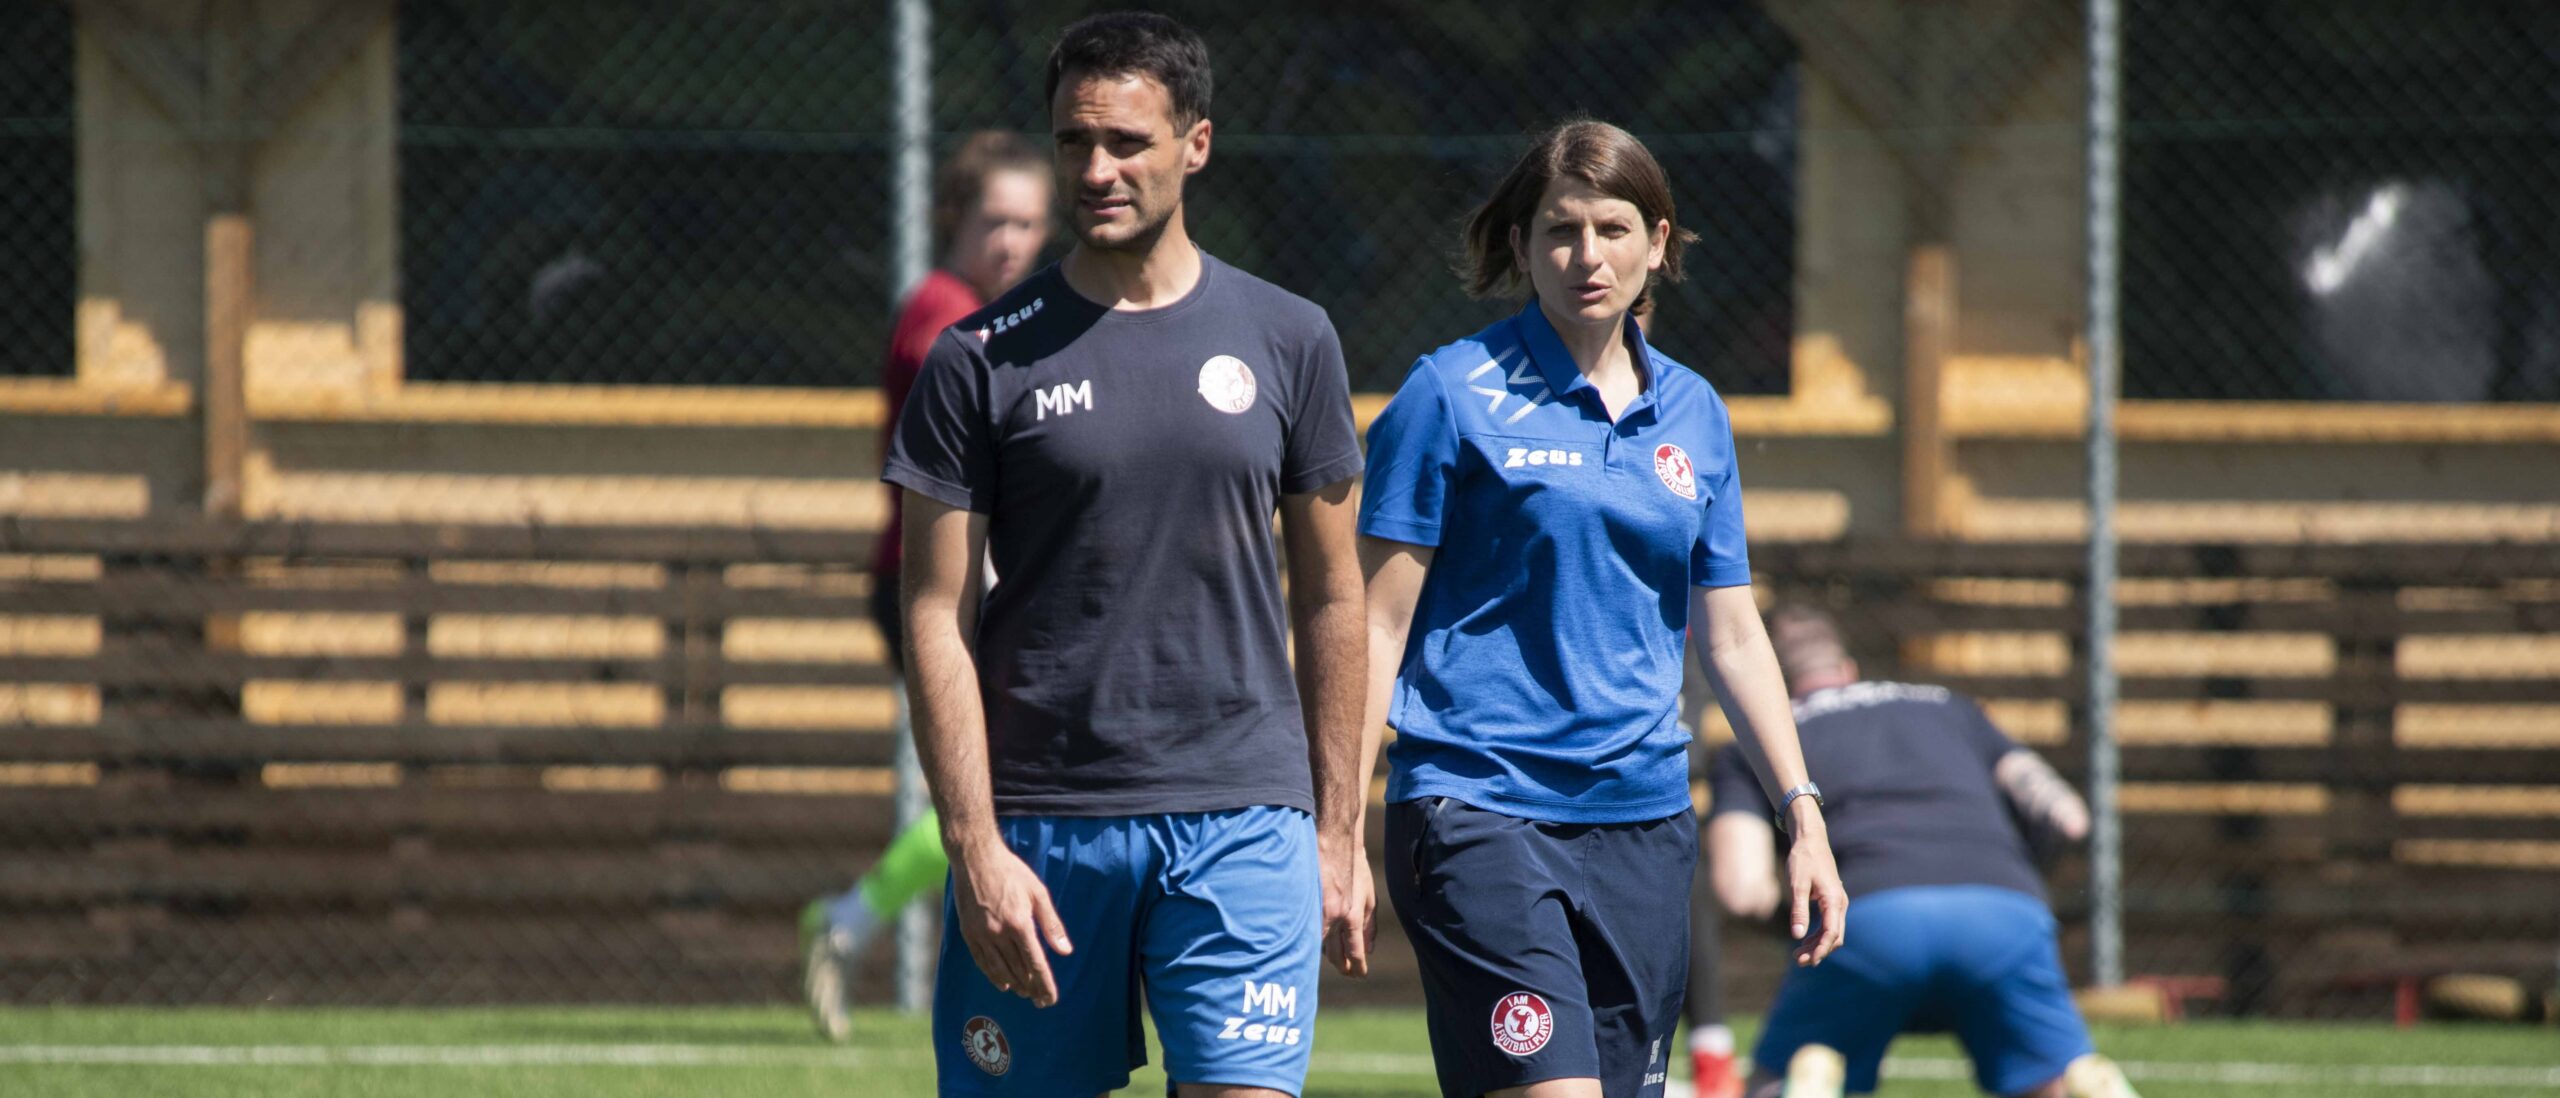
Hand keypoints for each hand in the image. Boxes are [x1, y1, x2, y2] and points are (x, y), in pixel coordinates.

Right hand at [949, 836, 1073, 1006]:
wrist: (975, 859)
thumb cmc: (1011, 872)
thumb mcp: (1038, 893)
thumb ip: (1051, 924)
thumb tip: (1065, 950)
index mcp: (1020, 924)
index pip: (1035, 964)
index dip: (1044, 984)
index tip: (1050, 999)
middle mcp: (999, 933)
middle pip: (1018, 971)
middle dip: (1032, 988)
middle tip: (1041, 1000)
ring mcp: (982, 935)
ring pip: (1000, 970)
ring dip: (1014, 985)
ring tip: (1025, 994)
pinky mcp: (968, 933)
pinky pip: (982, 962)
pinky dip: (993, 976)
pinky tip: (1002, 984)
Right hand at [1319, 832, 1375, 976]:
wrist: (1334, 843)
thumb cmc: (1355, 869)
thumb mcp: (1370, 897)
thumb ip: (1370, 925)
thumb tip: (1369, 949)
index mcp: (1351, 916)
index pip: (1354, 953)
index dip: (1356, 968)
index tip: (1359, 975)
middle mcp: (1332, 918)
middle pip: (1333, 955)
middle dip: (1341, 966)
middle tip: (1348, 972)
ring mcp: (1315, 912)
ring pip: (1319, 944)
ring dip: (1327, 954)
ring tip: (1336, 958)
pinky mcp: (1303, 905)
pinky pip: (1308, 930)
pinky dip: (1315, 938)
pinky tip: (1319, 940)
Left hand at [1784, 810, 1847, 966]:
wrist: (1811, 840)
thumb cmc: (1803, 860)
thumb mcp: (1797, 884)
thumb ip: (1798, 910)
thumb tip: (1797, 935)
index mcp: (1834, 900)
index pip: (1831, 932)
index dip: (1821, 949)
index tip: (1810, 961)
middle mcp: (1840, 903)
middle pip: (1834, 936)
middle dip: (1818, 951)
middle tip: (1799, 961)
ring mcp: (1837, 903)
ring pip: (1832, 932)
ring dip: (1817, 945)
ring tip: (1798, 955)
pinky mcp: (1831, 902)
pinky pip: (1828, 924)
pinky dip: (1817, 935)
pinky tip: (1804, 941)